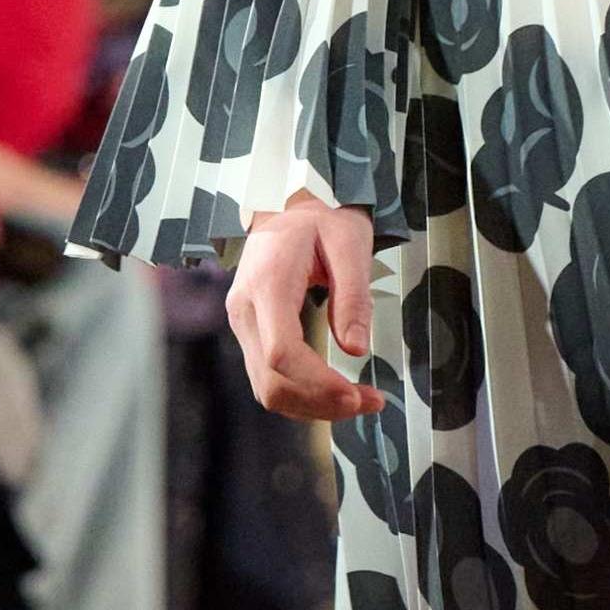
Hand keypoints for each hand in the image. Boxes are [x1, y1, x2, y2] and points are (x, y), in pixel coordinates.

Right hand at [225, 194, 386, 424]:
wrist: (285, 203)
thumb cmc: (319, 216)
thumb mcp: (348, 240)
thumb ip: (352, 294)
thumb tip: (355, 348)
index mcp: (268, 283)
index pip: (282, 351)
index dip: (318, 383)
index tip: (356, 394)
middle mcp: (245, 310)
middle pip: (271, 379)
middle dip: (319, 403)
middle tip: (367, 403)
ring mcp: (242, 323)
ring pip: (266, 388)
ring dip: (312, 406)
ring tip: (358, 401)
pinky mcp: (250, 332)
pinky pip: (268, 377)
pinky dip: (301, 395)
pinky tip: (333, 393)